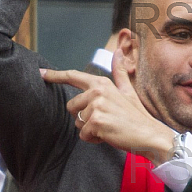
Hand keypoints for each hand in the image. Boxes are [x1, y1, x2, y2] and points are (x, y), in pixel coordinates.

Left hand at [40, 49, 174, 163]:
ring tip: (108, 127)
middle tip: (105, 120)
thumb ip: (119, 73)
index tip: (41, 74)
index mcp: (102, 83)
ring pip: (77, 122)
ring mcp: (96, 106)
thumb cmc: (137, 115)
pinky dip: (94, 139)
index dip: (55, 75)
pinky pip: (83, 135)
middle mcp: (97, 91)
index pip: (74, 76)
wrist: (150, 134)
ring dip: (89, 130)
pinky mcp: (96, 122)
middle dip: (84, 117)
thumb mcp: (128, 91)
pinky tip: (108, 135)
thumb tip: (118, 52)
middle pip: (72, 107)